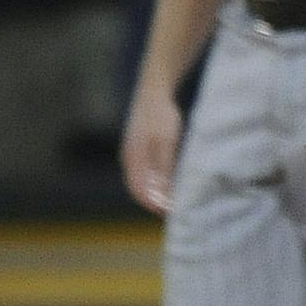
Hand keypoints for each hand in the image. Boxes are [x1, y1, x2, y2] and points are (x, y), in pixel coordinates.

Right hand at [121, 89, 183, 213]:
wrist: (154, 91)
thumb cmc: (161, 116)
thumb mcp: (166, 141)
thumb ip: (163, 166)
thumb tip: (161, 191)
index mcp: (133, 158)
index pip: (140, 191)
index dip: (154, 205)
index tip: (171, 214)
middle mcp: (130, 159)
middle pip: (139, 189)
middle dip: (155, 202)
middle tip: (175, 212)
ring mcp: (134, 153)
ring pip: (142, 181)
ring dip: (155, 193)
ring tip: (174, 202)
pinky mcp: (140, 149)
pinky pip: (146, 172)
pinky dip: (156, 182)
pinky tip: (170, 184)